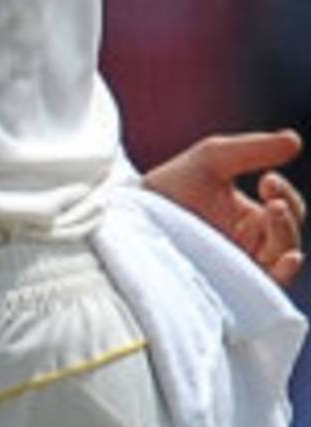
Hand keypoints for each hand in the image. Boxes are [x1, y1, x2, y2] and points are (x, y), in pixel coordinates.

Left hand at [142, 130, 305, 287]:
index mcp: (250, 217)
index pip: (287, 210)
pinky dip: (282, 274)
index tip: (267, 180)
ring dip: (286, 238)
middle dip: (286, 218)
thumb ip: (253, 149)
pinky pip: (264, 286)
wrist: (132, 213)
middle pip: (288, 238)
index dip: (286, 195)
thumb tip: (295, 140)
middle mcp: (249, 244)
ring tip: (274, 212)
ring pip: (281, 261)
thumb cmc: (171, 185)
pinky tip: (286, 261)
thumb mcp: (212, 159)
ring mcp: (238, 266)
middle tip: (272, 201)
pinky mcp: (229, 284)